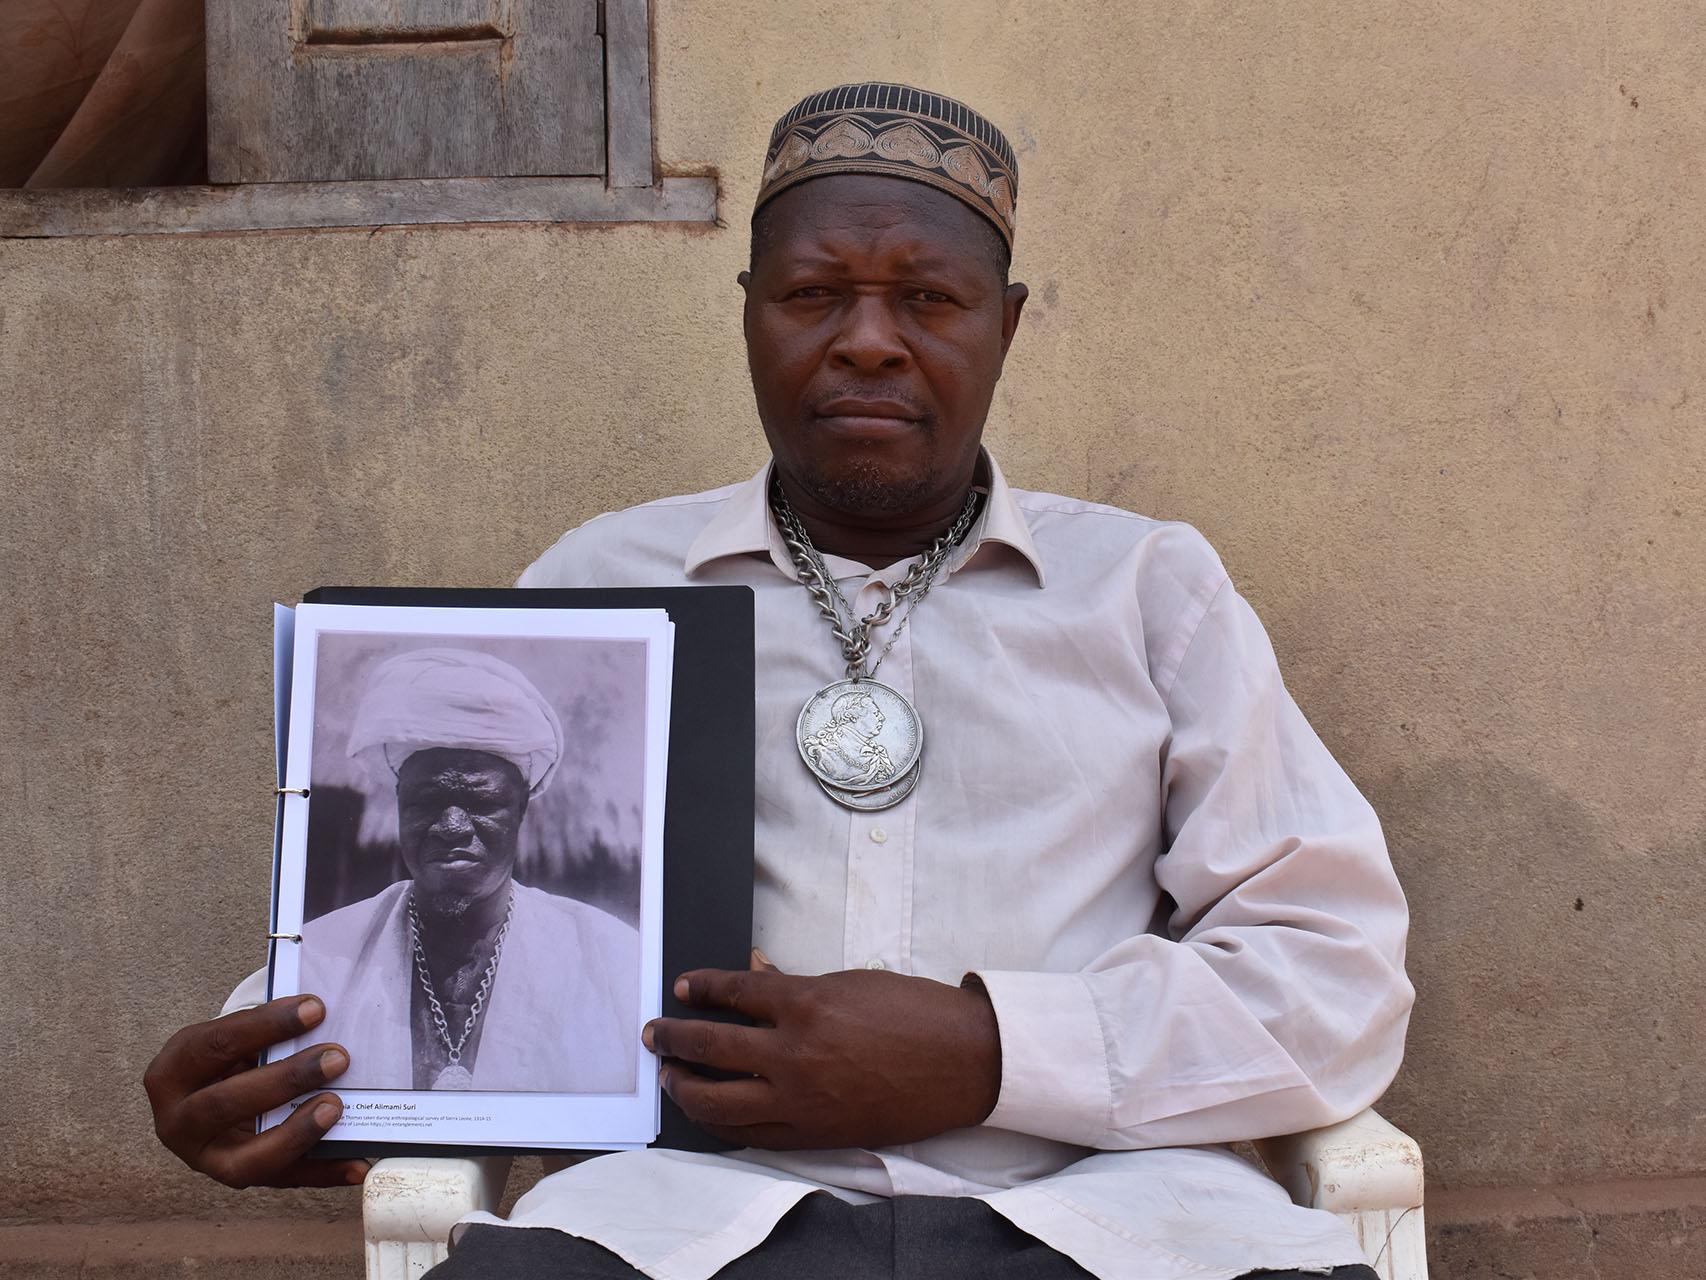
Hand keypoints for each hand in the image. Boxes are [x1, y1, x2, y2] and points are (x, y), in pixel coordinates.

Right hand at [143, 995, 368, 1188]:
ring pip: (246, 1160)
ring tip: (336, 1107)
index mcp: (171, 1073)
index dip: (266, 1026)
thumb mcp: (229, 1040)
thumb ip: (264, 1034)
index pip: (216, 1045)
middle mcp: (176, 1122)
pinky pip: (283, 1181)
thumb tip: (321, 1018)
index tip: (315, 1009)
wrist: (206, 1096)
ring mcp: (205, 1159)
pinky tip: (356, 1164)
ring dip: (297, 1134)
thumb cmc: (227, 1059)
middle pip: (225, 1104)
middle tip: (337, 1058)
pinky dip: (322, 1173)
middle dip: (285, 1080)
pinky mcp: (238, 1180)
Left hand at [644, 961, 1001, 1149]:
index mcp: (806, 1003)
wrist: (963, 1062)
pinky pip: (750, 1132)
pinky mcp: (814, 1133)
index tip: (682, 988)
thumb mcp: (850, 982)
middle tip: (656, 1034)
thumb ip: (794, 984)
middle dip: (674, 1038)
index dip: (701, 989)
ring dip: (685, 1087)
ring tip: (671, 1077)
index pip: (733, 993)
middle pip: (711, 1046)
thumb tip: (753, 971)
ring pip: (719, 1100)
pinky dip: (722, 1121)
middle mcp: (795, 1053)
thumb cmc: (914, 1012)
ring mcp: (801, 1099)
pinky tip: (710, 1111)